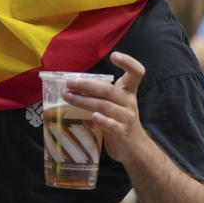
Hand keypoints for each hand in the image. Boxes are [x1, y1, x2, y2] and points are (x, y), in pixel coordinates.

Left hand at [63, 51, 151, 165]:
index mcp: (129, 91)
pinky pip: (112, 125)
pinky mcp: (122, 133)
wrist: (134, 147)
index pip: (136, 73)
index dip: (128, 62)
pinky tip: (93, 117)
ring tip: (68, 97)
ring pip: (105, 106)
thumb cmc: (119, 119)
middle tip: (69, 83)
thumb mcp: (116, 102)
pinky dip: (103, 121)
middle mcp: (129, 102)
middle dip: (87, 85)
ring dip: (84, 101)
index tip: (114, 56)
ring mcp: (126, 118)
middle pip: (108, 90)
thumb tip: (73, 83)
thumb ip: (101, 92)